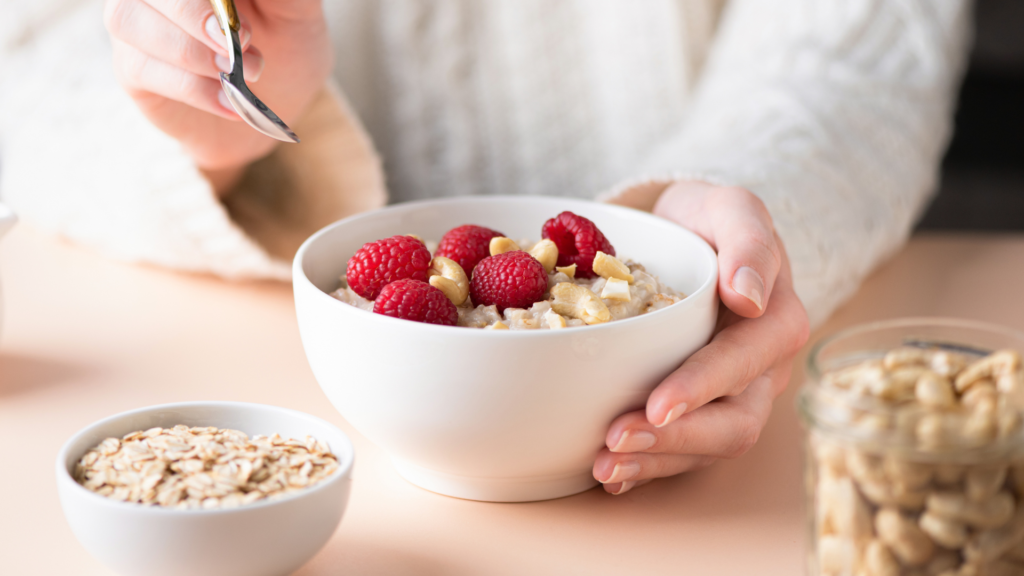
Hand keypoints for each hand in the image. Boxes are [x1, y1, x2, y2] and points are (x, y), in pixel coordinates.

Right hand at [103, 0, 331, 186]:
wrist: (276, 104)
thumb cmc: (284, 46)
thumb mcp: (296, 13)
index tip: (243, 25)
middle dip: (192, 12)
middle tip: (243, 40)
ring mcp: (136, 22)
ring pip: (127, 19)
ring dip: (188, 50)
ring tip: (236, 72)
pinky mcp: (132, 68)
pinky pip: (140, 68)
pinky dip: (192, 87)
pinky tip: (227, 100)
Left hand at [594, 181, 809, 493]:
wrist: (687, 234)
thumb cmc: (709, 220)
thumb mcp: (731, 207)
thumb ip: (748, 241)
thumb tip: (749, 298)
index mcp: (776, 321)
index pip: (745, 362)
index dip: (703, 386)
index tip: (657, 402)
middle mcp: (762, 369)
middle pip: (733, 422)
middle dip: (675, 439)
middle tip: (616, 440)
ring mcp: (733, 396)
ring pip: (707, 447)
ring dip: (655, 462)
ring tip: (604, 467)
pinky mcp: (700, 411)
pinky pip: (682, 451)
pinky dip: (646, 469)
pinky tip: (611, 476)